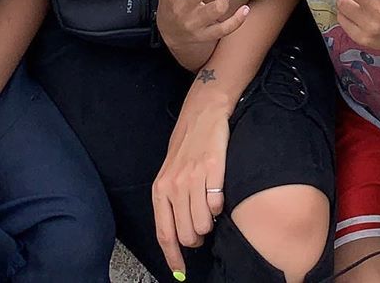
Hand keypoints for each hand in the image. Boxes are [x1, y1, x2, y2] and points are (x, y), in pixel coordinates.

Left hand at [152, 94, 231, 276]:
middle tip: (201, 225)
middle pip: (186, 235)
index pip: (165, 234)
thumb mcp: (169, 175)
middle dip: (197, 237)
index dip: (173, 257)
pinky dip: (219, 205)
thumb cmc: (186, 147)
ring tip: (209, 205)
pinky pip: (217, 205)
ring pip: (203, 224)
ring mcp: (193, 177)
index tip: (180, 273)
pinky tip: (217, 192)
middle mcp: (174, 185)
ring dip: (209, 222)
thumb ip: (170, 204)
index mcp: (160, 190)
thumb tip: (177, 238)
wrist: (202, 113)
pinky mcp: (213, 169)